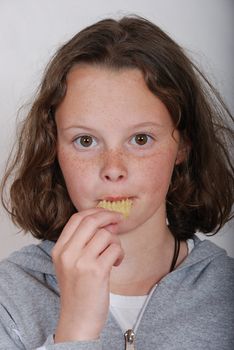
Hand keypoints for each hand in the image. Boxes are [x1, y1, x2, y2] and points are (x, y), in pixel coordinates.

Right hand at [52, 208, 123, 342]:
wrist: (78, 320)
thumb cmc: (78, 291)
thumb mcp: (70, 264)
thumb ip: (83, 242)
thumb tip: (107, 221)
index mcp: (59, 250)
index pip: (76, 218)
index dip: (95, 211)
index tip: (107, 213)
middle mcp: (68, 254)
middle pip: (91, 220)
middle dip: (109, 216)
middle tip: (118, 219)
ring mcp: (81, 262)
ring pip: (106, 234)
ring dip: (116, 241)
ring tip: (113, 253)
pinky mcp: (97, 272)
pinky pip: (115, 248)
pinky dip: (120, 253)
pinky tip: (116, 263)